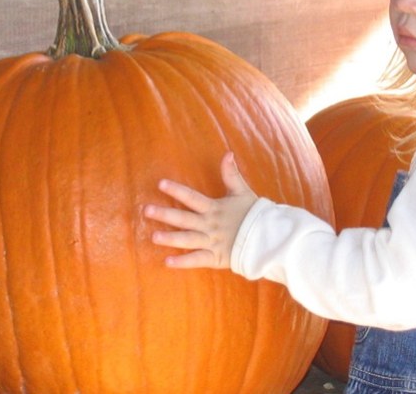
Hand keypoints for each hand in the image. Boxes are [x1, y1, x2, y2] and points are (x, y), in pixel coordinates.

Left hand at [144, 152, 257, 268]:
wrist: (269, 237)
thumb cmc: (254, 214)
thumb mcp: (242, 192)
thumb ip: (231, 174)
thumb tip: (228, 153)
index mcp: (214, 208)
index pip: (192, 197)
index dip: (177, 190)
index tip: (160, 184)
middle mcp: (210, 225)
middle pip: (184, 219)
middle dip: (165, 214)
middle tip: (146, 211)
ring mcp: (212, 242)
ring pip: (188, 240)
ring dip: (170, 239)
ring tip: (153, 237)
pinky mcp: (217, 257)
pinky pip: (197, 260)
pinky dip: (183, 262)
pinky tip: (167, 262)